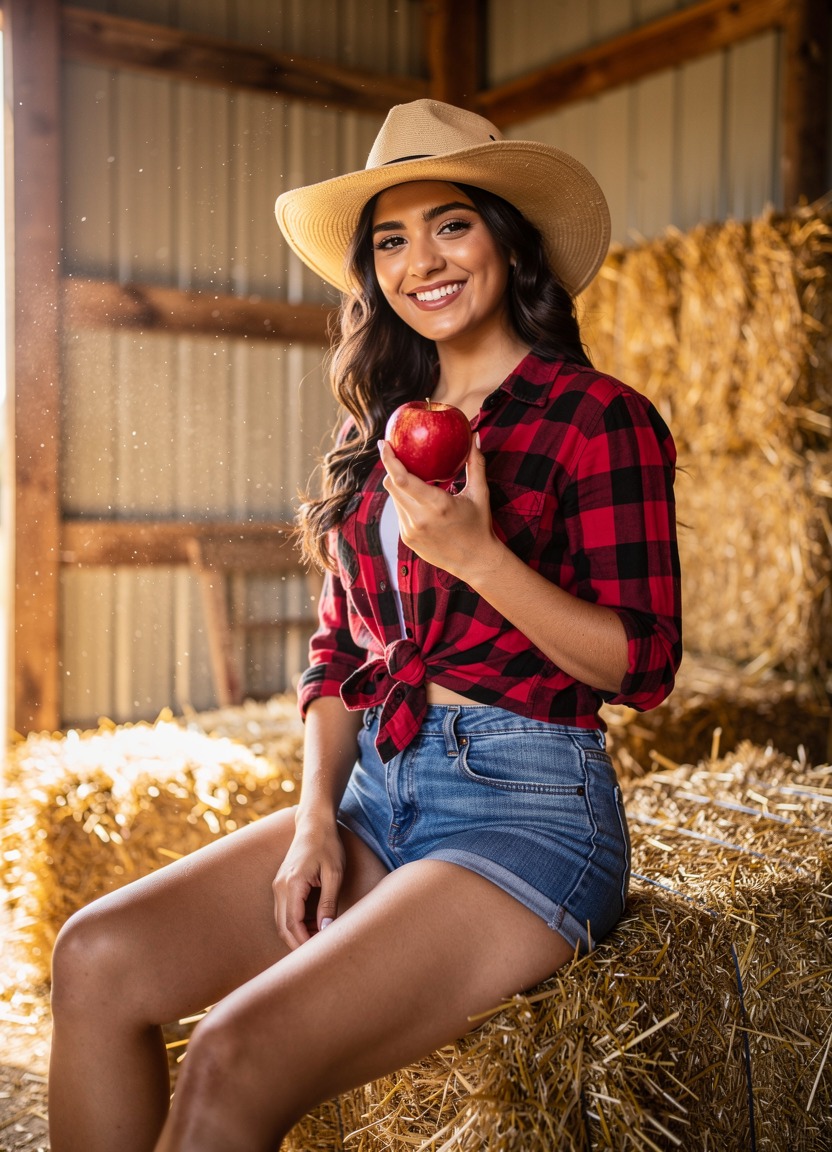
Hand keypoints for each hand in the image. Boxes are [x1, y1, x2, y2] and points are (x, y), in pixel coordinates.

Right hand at [272, 812, 344, 949]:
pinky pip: (284, 911)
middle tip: (318, 952)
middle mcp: (280, 887)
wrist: (314, 825)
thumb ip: (328, 902)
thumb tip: (326, 929)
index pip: (293, 923)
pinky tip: (313, 925)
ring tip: (319, 938)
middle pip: (283, 926)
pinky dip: (295, 922)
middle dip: (298, 942)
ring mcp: (278, 885)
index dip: (304, 941)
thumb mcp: (334, 874)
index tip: (318, 952)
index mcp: (292, 884)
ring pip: (281, 920)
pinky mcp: (282, 884)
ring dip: (297, 933)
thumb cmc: (327, 846)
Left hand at [378, 434, 505, 583]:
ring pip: (394, 498)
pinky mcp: (407, 538)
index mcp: (437, 505)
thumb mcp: (479, 494)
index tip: (384, 443)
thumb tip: (475, 436)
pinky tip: (416, 497)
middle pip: (391, 485)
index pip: (402, 479)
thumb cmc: (479, 525)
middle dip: (391, 467)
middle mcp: (419, 519)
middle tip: (396, 453)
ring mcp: (410, 531)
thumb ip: (476, 463)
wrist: (475, 562)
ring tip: (411, 475)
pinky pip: (399, 512)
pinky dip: (404, 501)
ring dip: (398, 484)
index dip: (389, 459)